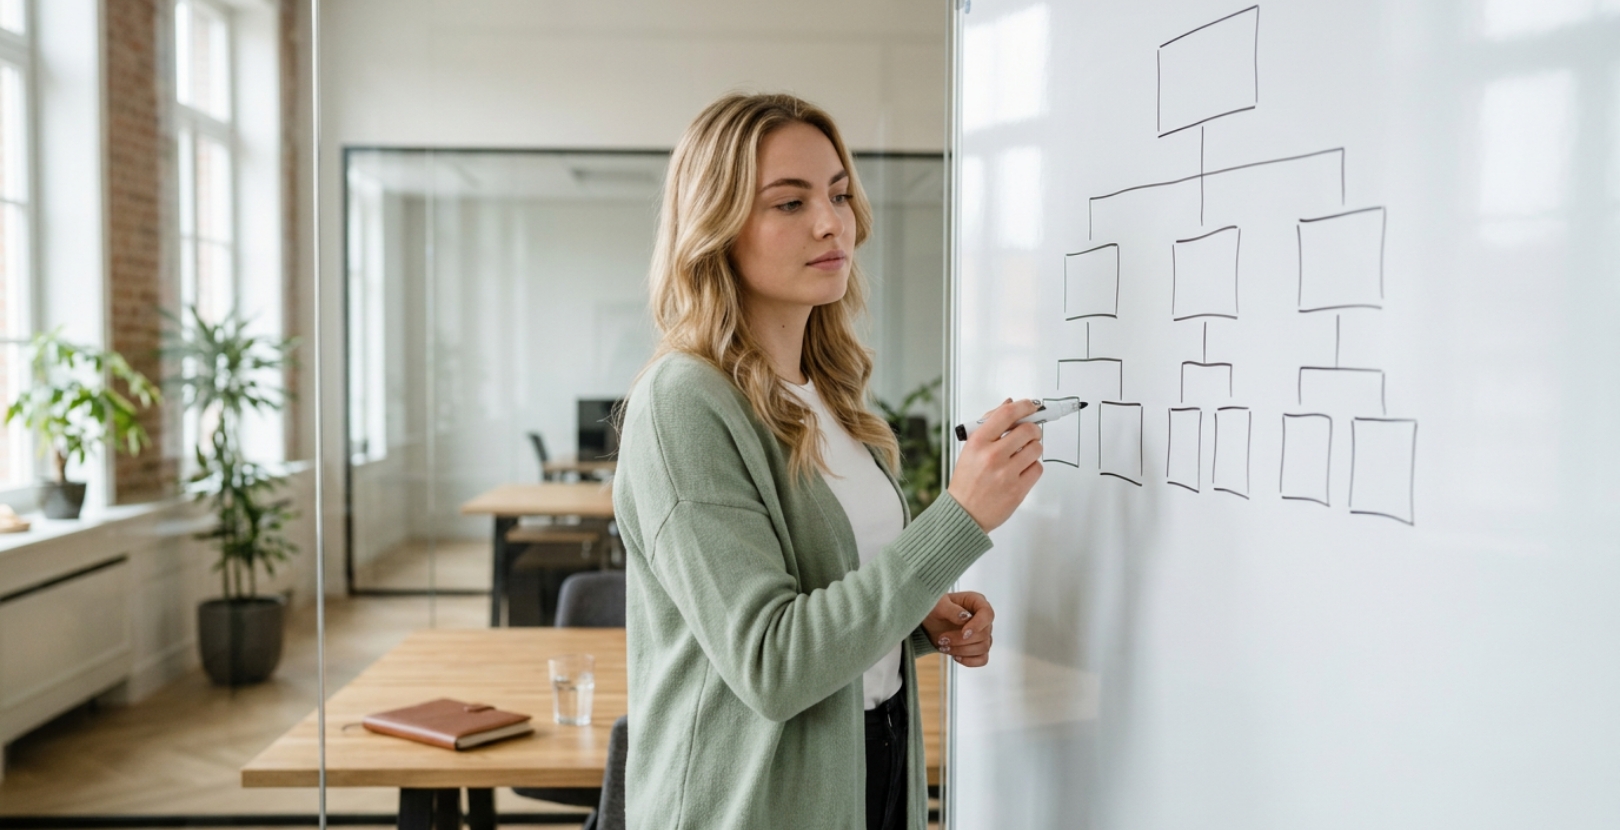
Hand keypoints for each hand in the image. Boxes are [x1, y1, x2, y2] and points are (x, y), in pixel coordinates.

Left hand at [920, 591, 995, 667]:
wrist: (928, 621)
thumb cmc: (934, 607)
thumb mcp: (938, 604)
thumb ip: (951, 610)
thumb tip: (965, 618)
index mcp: (976, 602)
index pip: (987, 614)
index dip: (978, 625)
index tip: (963, 633)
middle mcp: (982, 618)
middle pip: (984, 634)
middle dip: (961, 640)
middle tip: (942, 639)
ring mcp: (982, 634)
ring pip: (983, 648)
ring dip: (962, 650)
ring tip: (944, 647)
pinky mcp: (977, 648)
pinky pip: (982, 659)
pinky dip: (969, 661)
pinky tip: (955, 656)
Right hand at [947, 398, 1043, 531]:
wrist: (964, 513)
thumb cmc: (967, 480)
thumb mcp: (970, 449)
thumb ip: (990, 426)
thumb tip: (1009, 405)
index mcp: (977, 443)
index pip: (1006, 414)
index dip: (1024, 406)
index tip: (1031, 406)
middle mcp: (992, 456)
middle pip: (1027, 430)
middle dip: (1033, 429)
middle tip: (1030, 433)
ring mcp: (1006, 473)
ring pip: (1036, 449)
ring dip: (1033, 449)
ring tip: (1023, 455)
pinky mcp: (1018, 489)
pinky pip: (1038, 468)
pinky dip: (1033, 467)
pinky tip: (1022, 470)